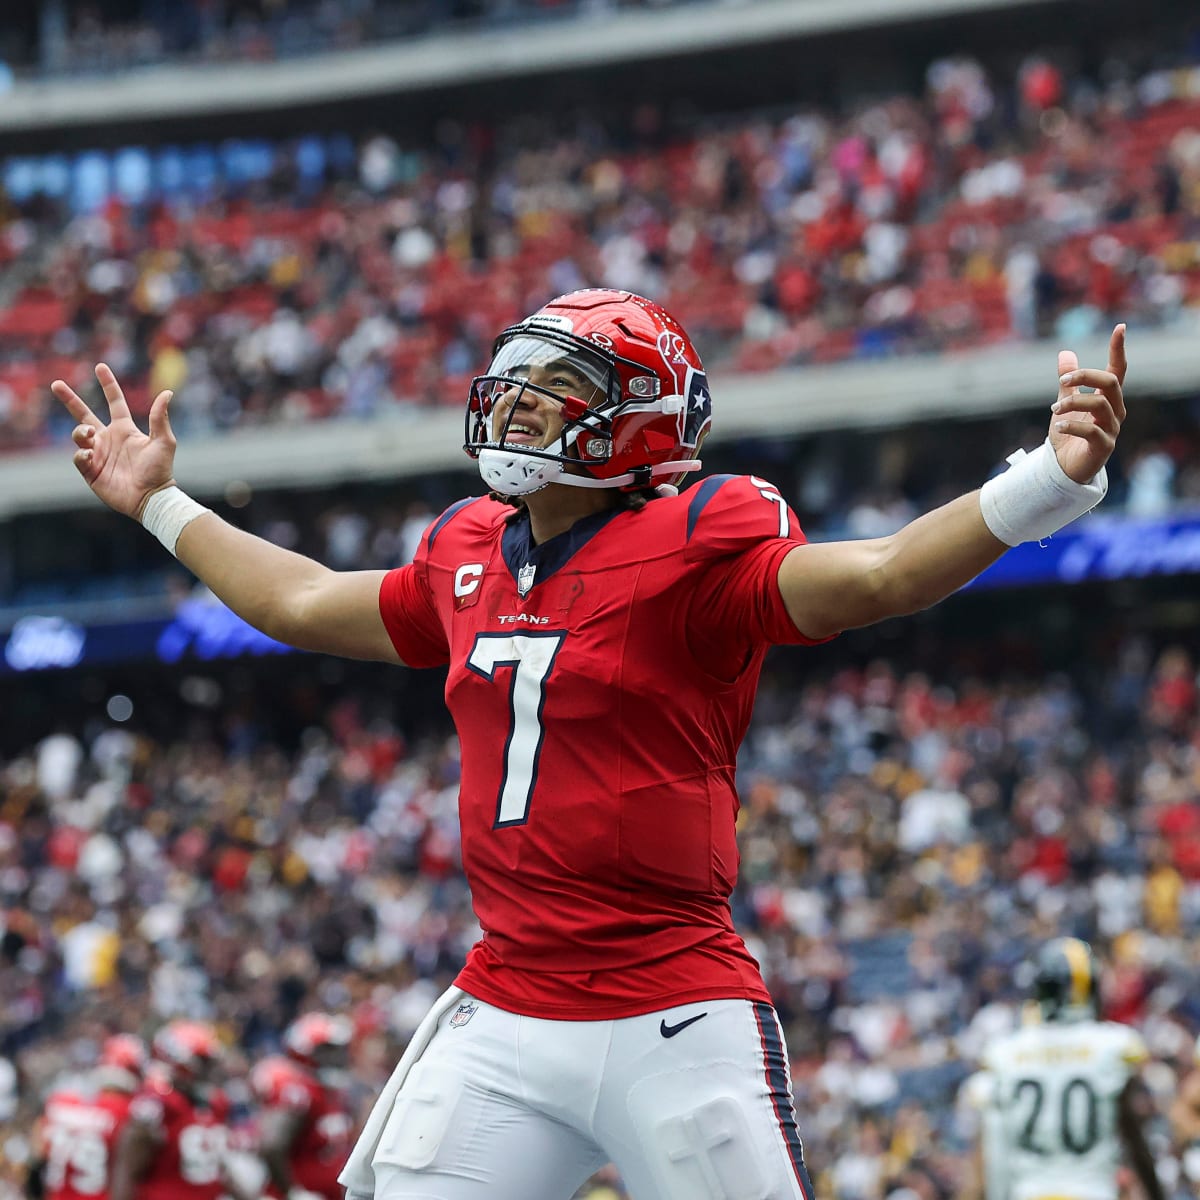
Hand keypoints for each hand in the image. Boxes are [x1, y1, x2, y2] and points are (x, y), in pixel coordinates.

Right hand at [51, 365, 177, 519]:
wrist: (150, 497)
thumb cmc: (160, 470)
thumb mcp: (163, 441)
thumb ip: (160, 418)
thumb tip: (167, 393)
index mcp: (124, 429)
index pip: (114, 402)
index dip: (108, 385)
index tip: (100, 366)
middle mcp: (108, 439)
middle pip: (83, 414)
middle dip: (70, 399)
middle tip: (56, 384)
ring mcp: (98, 454)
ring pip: (78, 435)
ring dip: (80, 431)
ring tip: (89, 434)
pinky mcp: (90, 471)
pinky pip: (79, 457)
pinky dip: (82, 453)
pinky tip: (91, 455)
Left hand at [1049, 324, 1126, 484]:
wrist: (1064, 468)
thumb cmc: (1069, 435)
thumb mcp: (1065, 403)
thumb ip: (1068, 382)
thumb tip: (1065, 353)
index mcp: (1108, 398)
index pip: (1117, 370)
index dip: (1119, 349)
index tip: (1119, 328)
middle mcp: (1115, 411)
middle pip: (1110, 382)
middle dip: (1085, 376)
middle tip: (1062, 382)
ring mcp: (1112, 429)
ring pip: (1100, 404)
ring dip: (1073, 402)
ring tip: (1054, 411)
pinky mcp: (1104, 446)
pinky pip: (1093, 431)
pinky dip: (1073, 426)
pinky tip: (1059, 425)